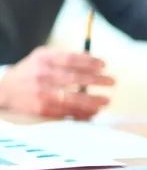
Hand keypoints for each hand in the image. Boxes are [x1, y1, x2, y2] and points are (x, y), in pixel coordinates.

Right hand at [0, 47, 114, 118]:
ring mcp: (41, 94)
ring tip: (106, 100)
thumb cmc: (31, 71)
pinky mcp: (42, 109)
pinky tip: (94, 111)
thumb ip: (65, 57)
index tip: (104, 65)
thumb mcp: (43, 57)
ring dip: (92, 100)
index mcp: (43, 60)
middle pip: (74, 79)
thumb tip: (92, 58)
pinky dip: (82, 113)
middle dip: (96, 81)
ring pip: (72, 98)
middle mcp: (42, 76)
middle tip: (112, 82)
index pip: (70, 60)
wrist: (5, 90)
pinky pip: (66, 112)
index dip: (89, 62)